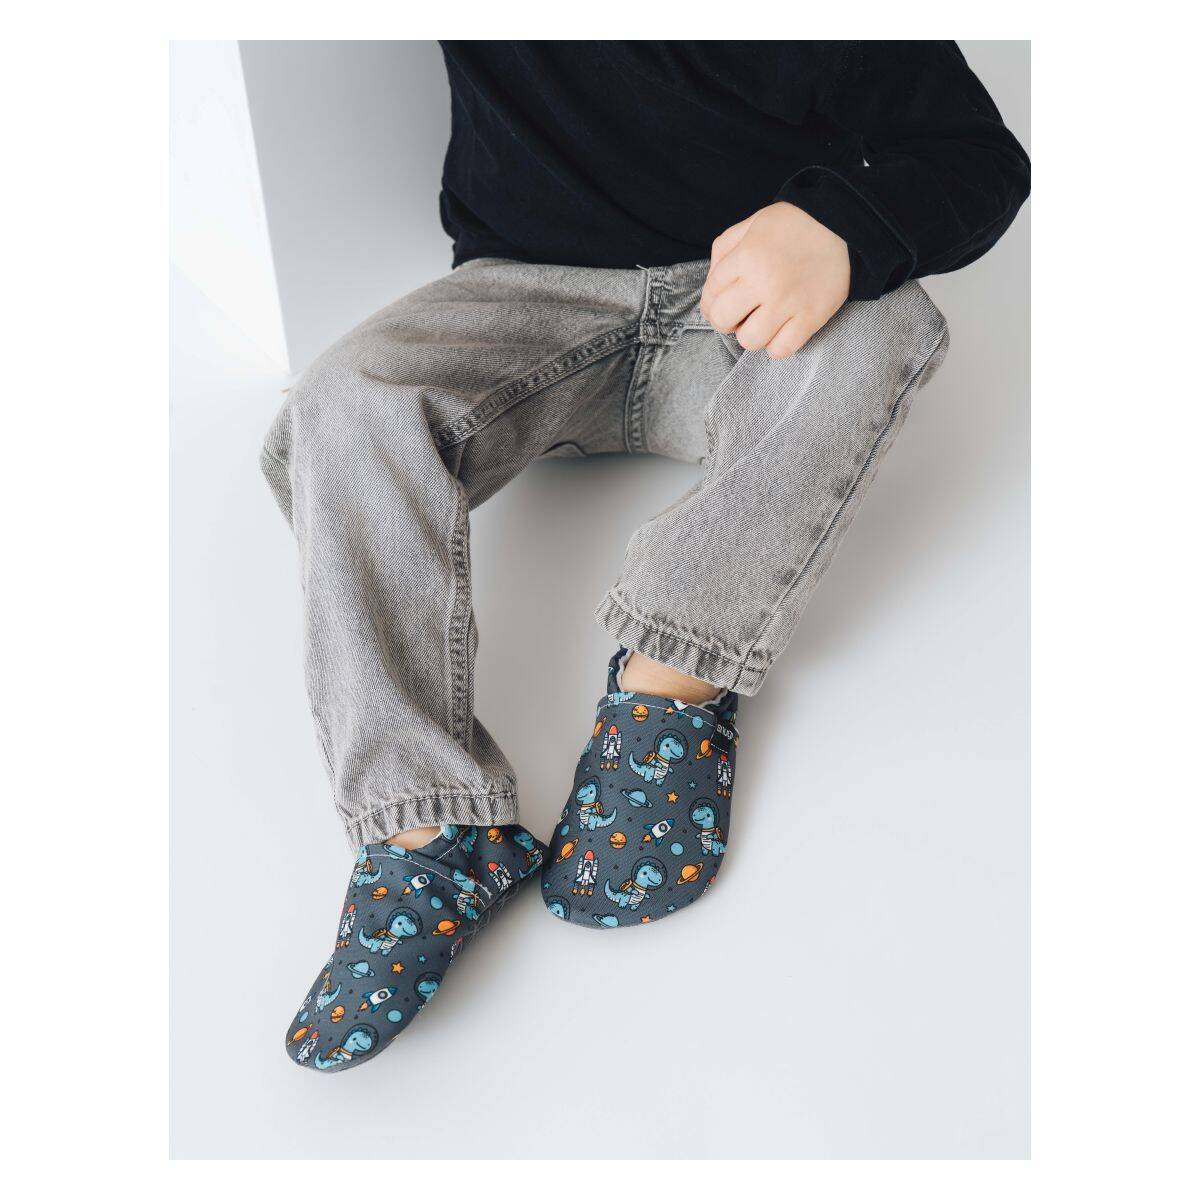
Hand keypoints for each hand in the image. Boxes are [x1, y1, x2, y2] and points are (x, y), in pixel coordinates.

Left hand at [699, 202, 850, 359]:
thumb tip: (711, 286)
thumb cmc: (793, 225)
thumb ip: (725, 250)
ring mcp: (788, 302)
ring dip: (750, 335)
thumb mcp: (752, 224)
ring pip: (749, 340)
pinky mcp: (811, 317)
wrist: (844, 223)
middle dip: (724, 321)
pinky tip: (780, 332)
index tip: (719, 303)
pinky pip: (782, 350)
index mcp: (746, 256)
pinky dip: (776, 346)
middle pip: (723, 320)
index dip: (710, 302)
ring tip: (760, 322)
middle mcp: (763, 281)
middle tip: (737, 315)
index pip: (710, 293)